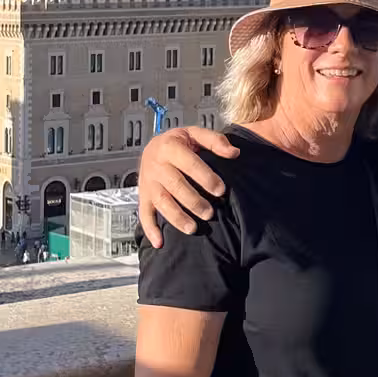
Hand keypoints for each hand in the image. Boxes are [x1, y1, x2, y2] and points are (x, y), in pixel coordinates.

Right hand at [137, 126, 235, 246]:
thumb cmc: (179, 142)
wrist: (154, 145)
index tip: (221, 190)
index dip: (205, 177)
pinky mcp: (143, 195)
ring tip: (193, 228)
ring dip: (176, 216)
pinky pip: (144, 213)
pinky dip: (150, 229)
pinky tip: (160, 242)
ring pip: (161, 201)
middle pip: (175, 185)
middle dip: (193, 201)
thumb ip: (215, 141)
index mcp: (170, 146)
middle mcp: (156, 164)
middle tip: (210, 213)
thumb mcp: (195, 133)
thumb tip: (234, 152)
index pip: (189, 163)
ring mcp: (148, 182)